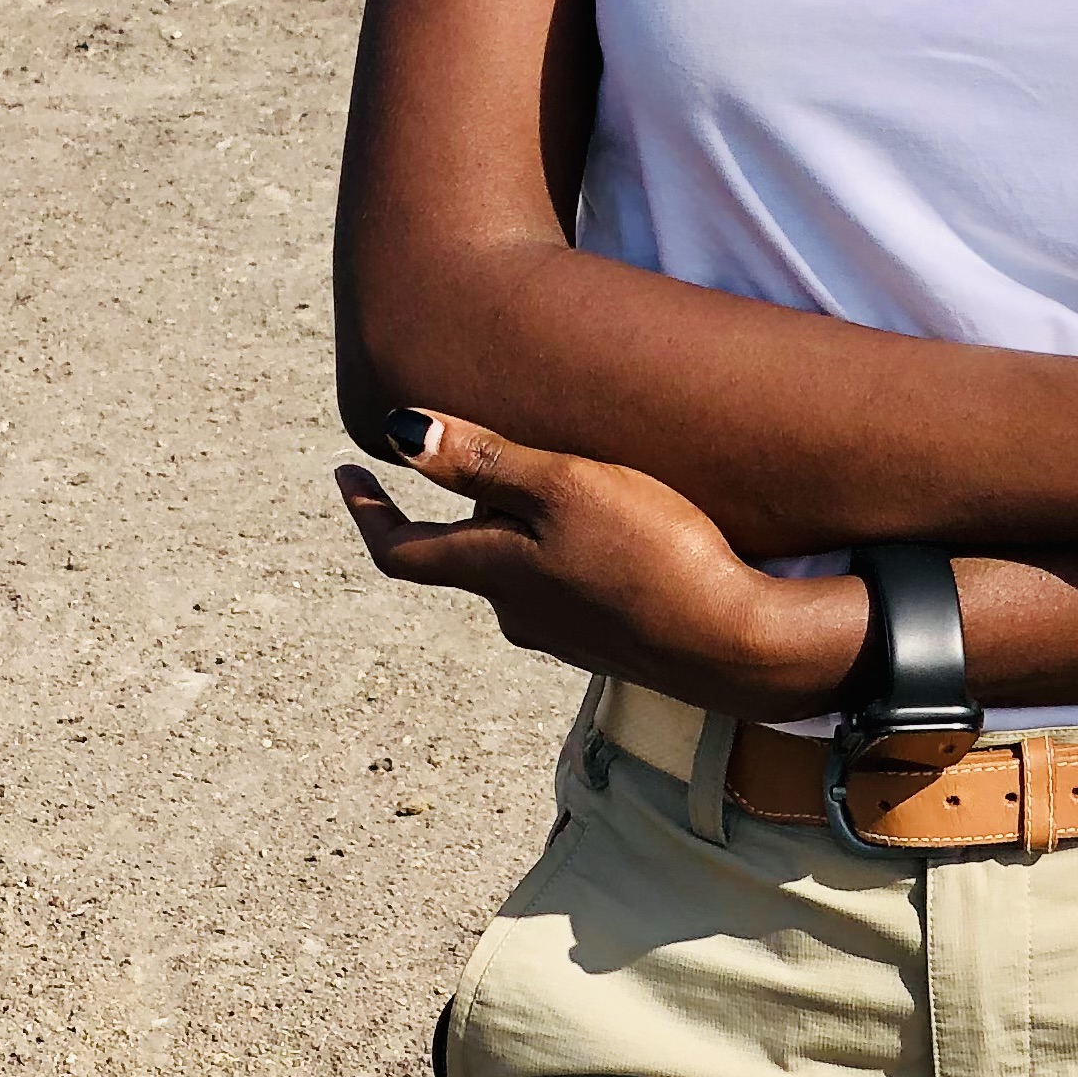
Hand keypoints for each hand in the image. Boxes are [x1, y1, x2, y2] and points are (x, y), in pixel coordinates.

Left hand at [335, 414, 865, 718]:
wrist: (734, 645)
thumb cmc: (651, 552)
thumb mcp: (563, 486)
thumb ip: (483, 461)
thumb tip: (396, 432)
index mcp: (494, 571)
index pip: (402, 549)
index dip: (367, 511)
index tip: (343, 472)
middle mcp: (517, 610)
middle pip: (461, 558)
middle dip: (445, 513)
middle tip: (442, 459)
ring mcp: (564, 632)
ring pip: (515, 575)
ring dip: (508, 534)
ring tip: (528, 484)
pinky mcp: (611, 638)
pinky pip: (564, 588)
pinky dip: (558, 555)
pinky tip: (594, 534)